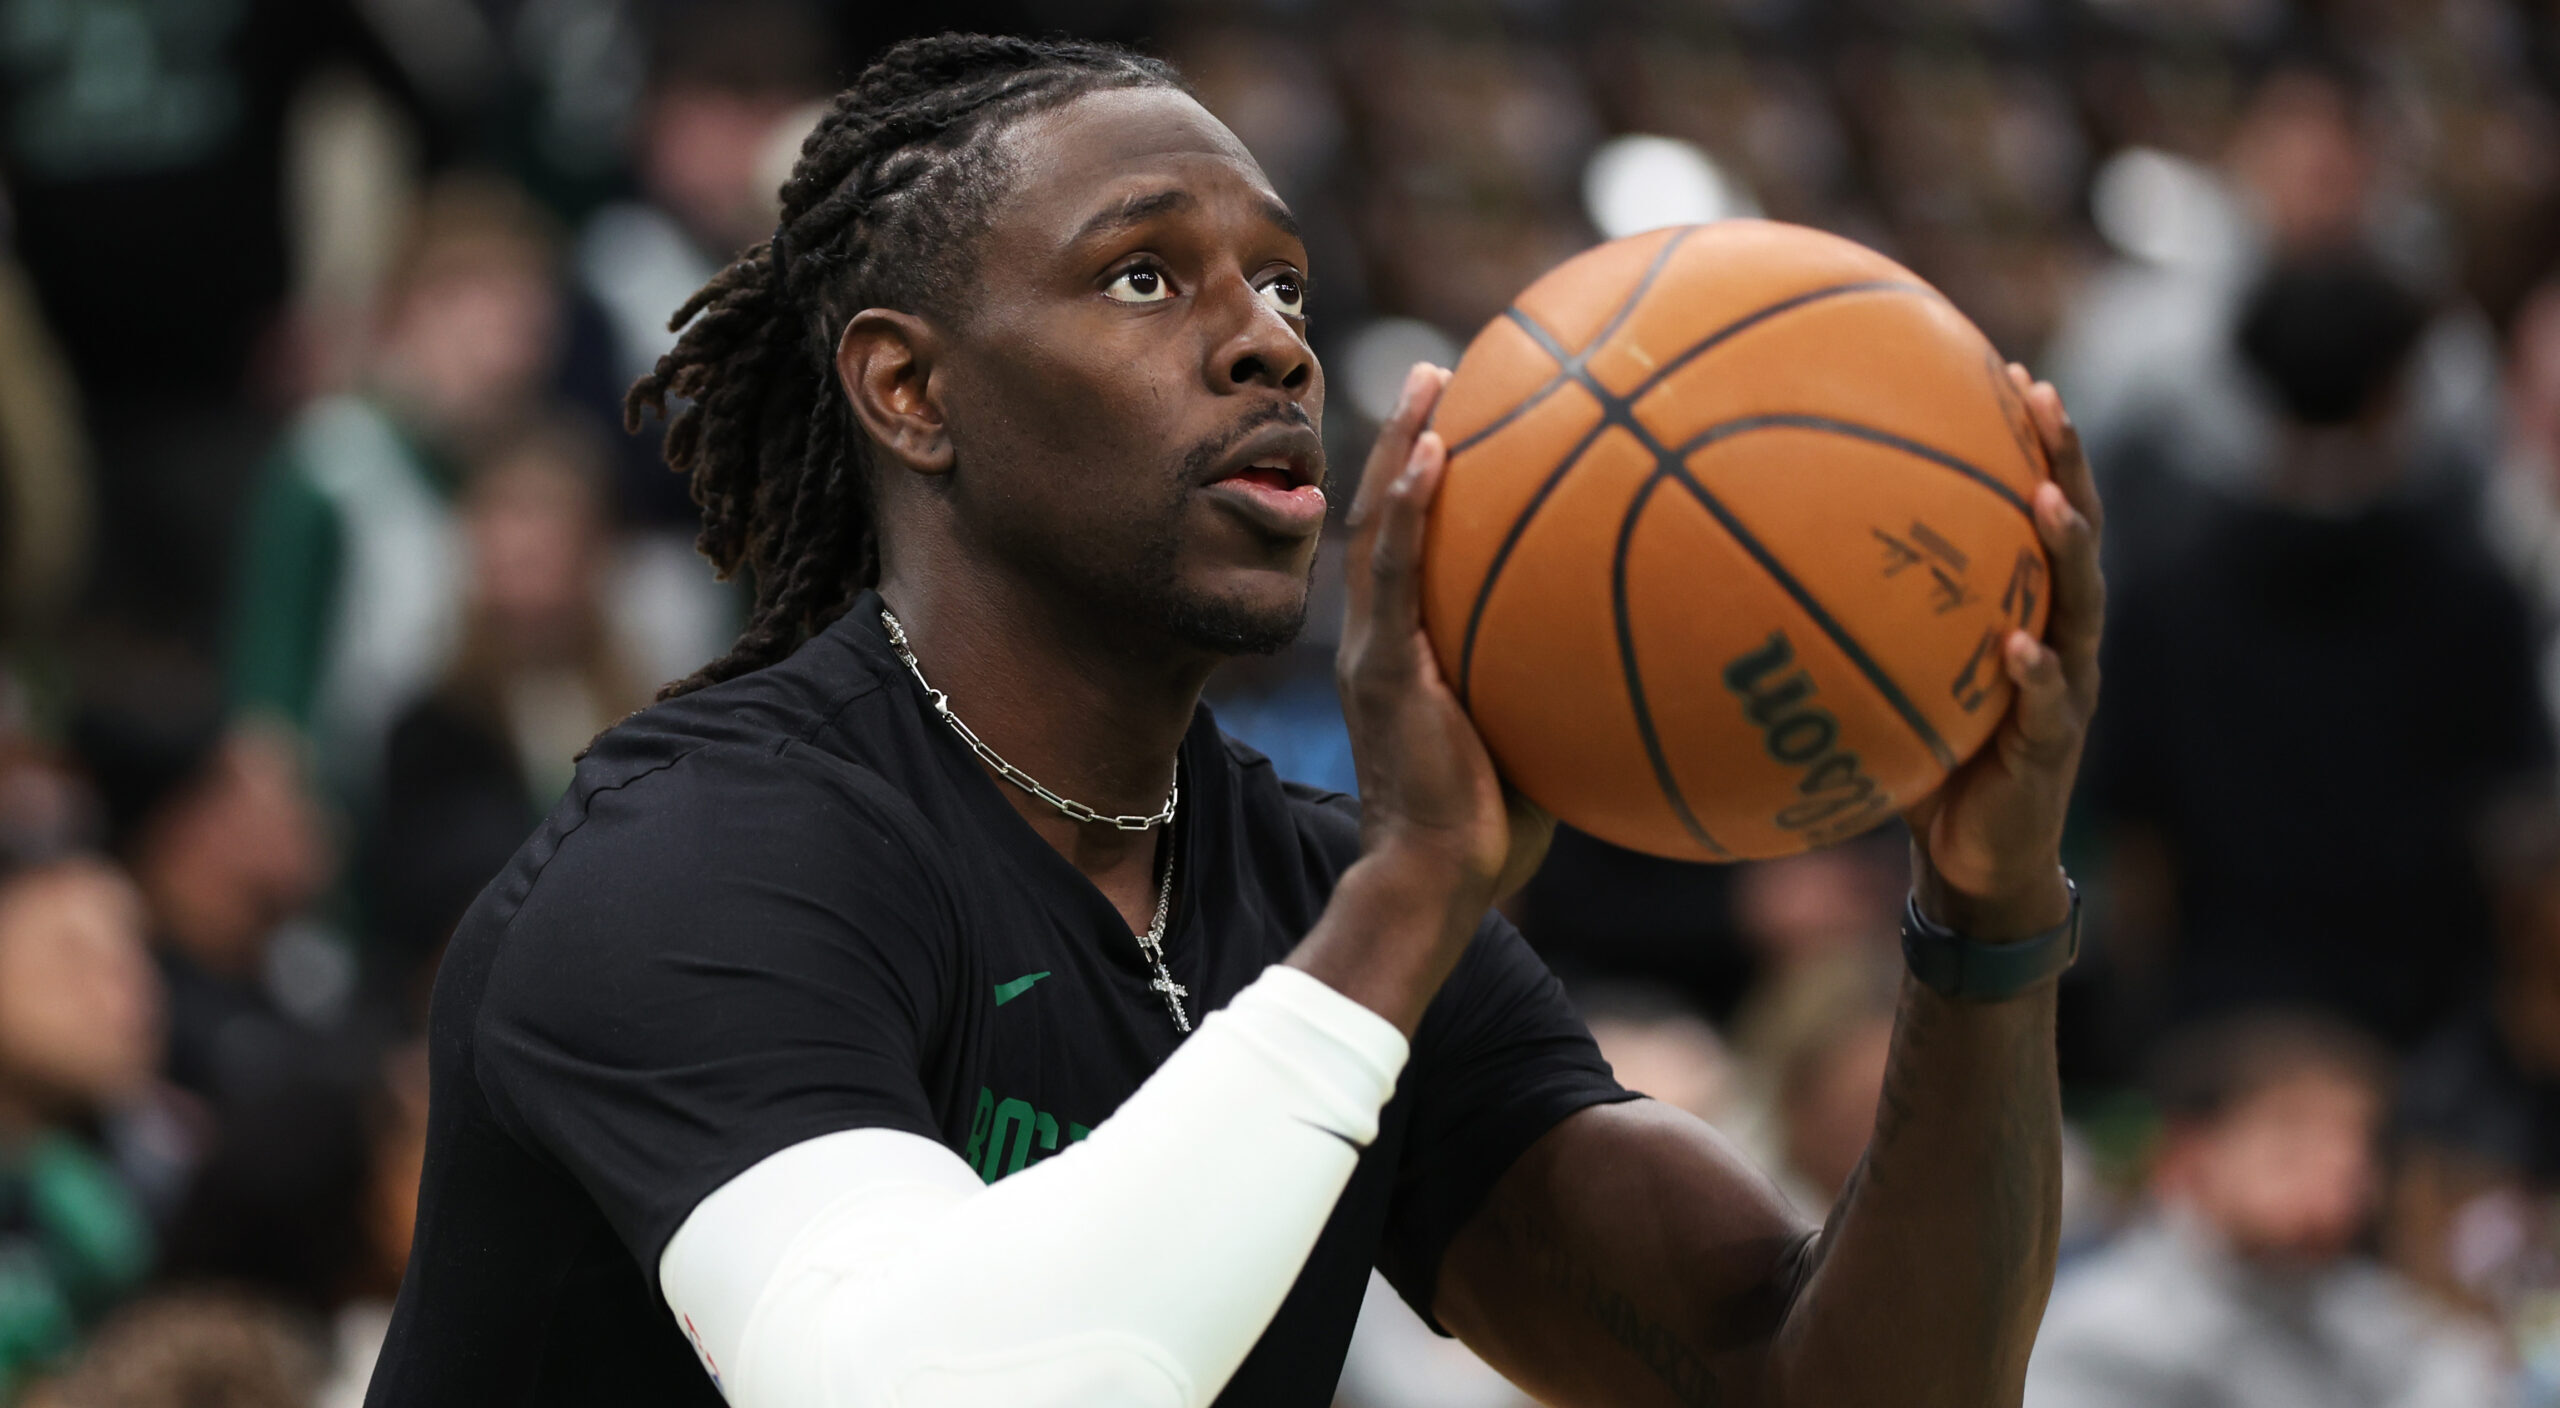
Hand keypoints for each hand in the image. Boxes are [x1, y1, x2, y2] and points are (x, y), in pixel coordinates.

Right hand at [1338, 364, 1554, 908]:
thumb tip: (1652, 650)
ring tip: (1431, 380)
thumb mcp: (1538, 741)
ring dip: (1401, 447)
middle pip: (1383, 517)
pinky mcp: (1384, 670)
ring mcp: (1375, 651)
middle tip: (1440, 372)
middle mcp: (1378, 640)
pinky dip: (1408, 507)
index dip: (1423, 486)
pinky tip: (1434, 452)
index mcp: (1404, 654)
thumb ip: (1566, 688)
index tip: (1461, 423)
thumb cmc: (1492, 832)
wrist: (1435, 882)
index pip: (1407, 553)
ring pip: (1377, 526)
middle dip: (1407, 440)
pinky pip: (1394, 572)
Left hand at [1901, 366, 2102, 939]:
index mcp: (2029, 611)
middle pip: (2077, 534)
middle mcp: (2061, 637)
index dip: (2038, 447)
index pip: (2039, 511)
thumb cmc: (1927, 761)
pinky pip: (2046, 705)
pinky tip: (2019, 645)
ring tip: (2048, 501)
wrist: (1975, 862)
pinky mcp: (2051, 749)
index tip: (2019, 375)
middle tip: (2046, 401)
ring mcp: (2066, 691)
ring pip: (2079, 607)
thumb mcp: (1893, 681)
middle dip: (2066, 463)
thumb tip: (1762, 566)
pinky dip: (2035, 672)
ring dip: (2066, 550)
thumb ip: (1859, 627)